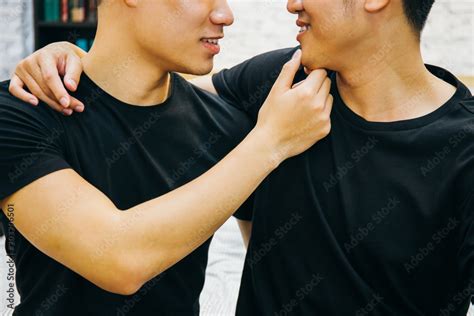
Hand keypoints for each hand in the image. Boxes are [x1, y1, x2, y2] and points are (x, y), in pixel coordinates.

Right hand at [9, 42, 85, 115]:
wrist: (57, 53)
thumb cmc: (67, 59)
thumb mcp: (76, 62)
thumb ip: (74, 73)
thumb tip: (71, 87)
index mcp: (44, 55)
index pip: (49, 77)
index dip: (58, 91)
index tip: (67, 103)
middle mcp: (30, 61)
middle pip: (44, 88)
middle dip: (60, 101)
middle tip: (76, 108)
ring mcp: (21, 69)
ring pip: (36, 92)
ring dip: (51, 104)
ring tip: (67, 110)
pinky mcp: (16, 77)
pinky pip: (14, 89)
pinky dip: (23, 98)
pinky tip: (36, 103)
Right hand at [255, 49, 332, 163]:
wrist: (271, 144)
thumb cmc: (271, 115)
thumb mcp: (276, 90)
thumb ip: (289, 69)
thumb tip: (299, 53)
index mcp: (306, 92)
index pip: (321, 71)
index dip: (311, 73)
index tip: (303, 78)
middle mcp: (319, 105)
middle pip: (327, 83)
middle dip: (316, 84)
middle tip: (300, 93)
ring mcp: (324, 118)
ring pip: (329, 98)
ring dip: (320, 98)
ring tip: (302, 106)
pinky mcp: (325, 129)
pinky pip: (328, 113)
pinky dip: (320, 113)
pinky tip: (305, 118)